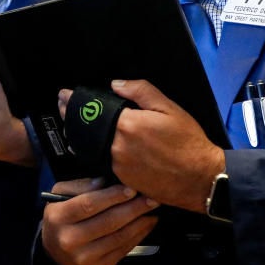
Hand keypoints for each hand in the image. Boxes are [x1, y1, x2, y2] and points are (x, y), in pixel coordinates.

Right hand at [42, 178, 158, 264]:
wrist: (57, 255)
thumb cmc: (61, 218)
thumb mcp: (60, 196)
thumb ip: (79, 186)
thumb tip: (104, 182)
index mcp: (59, 217)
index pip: (89, 204)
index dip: (113, 196)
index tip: (131, 188)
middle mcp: (70, 239)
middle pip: (108, 221)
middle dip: (133, 208)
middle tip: (151, 198)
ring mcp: (86, 256)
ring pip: (119, 236)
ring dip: (140, 222)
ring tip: (152, 210)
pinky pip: (124, 248)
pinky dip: (139, 235)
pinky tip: (146, 224)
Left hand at [58, 79, 224, 212]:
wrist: (201, 178)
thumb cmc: (188, 141)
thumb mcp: (169, 108)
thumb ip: (140, 91)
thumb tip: (115, 84)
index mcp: (128, 125)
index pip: (94, 110)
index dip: (76, 102)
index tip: (64, 95)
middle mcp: (118, 146)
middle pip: (88, 129)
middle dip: (72, 116)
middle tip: (63, 106)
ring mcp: (118, 165)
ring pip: (92, 147)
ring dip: (80, 135)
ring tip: (73, 125)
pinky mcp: (122, 179)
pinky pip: (103, 161)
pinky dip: (95, 151)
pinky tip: (90, 145)